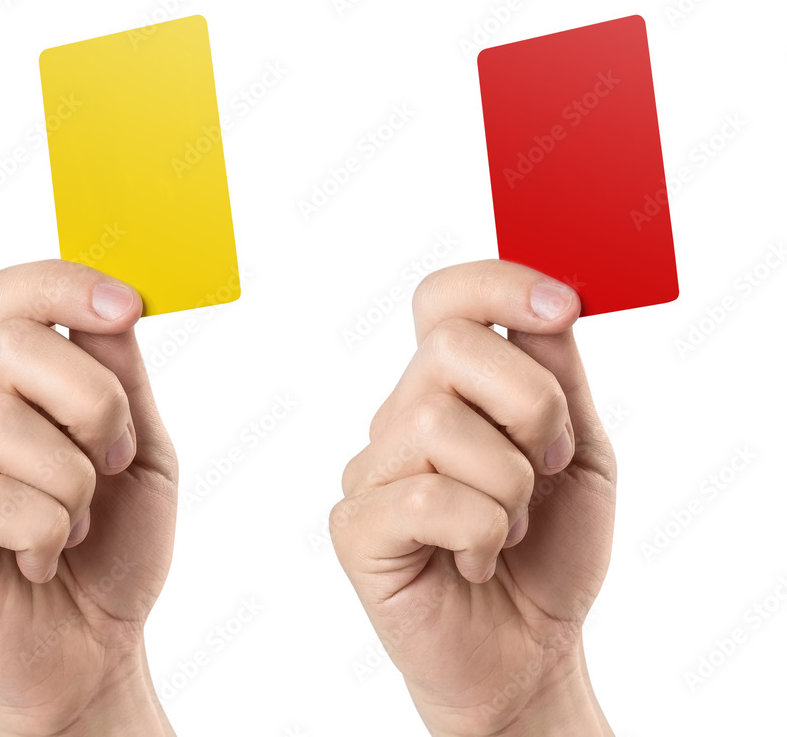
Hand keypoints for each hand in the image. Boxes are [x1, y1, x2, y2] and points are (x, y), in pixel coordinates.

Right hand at [0, 260, 176, 736]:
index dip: (63, 283)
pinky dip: (44, 530)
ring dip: (74, 482)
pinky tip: (43, 557)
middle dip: (94, 404)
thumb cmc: (117, 548)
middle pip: (13, 346)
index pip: (10, 299)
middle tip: (113, 461)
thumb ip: (123, 379)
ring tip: (77, 523)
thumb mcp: (143, 452)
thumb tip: (112, 301)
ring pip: (0, 421)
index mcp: (23, 389)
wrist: (97, 645)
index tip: (129, 307)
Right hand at [331, 260, 616, 736]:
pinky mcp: (355, 526)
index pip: (445, 299)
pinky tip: (479, 560)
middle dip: (530, 403)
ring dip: (510, 485)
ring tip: (511, 526)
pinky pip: (422, 499)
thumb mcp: (578, 454)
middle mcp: (402, 416)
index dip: (499, 282)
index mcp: (452, 389)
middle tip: (547, 463)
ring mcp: (372, 469)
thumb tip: (551, 302)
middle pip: (448, 347)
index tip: (565, 305)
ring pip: (438, 423)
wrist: (527, 652)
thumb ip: (560, 378)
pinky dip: (481, 533)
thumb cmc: (549, 553)